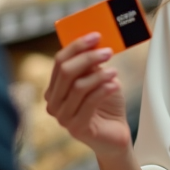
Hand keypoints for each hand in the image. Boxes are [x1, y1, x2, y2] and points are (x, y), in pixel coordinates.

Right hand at [45, 34, 129, 158]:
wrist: (115, 134)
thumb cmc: (106, 105)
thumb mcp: (98, 80)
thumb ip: (92, 66)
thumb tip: (95, 44)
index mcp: (54, 88)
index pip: (59, 61)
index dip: (77, 46)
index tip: (96, 36)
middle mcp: (53, 103)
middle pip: (66, 71)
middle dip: (88, 57)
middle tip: (108, 51)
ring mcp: (62, 117)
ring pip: (78, 86)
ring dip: (99, 75)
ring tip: (115, 71)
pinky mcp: (76, 128)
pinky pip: (90, 102)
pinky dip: (104, 90)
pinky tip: (114, 85)